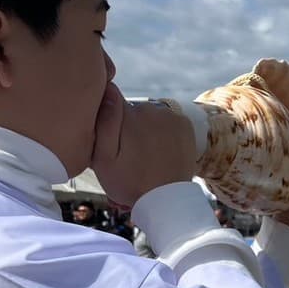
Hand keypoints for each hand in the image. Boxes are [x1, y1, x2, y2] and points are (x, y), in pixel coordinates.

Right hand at [90, 85, 197, 207]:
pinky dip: (163, 132)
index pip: (110, 103)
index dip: (107, 122)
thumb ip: (104, 121)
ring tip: (145, 155)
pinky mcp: (185, 123)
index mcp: (128, 114)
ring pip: (150, 115)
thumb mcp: (103, 159)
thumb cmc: (129, 183)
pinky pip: (167, 121)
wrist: (167, 200)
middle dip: (127, 126)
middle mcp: (151, 108)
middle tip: (128, 154)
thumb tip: (108, 87)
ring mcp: (171, 115)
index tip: (111, 142)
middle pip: (132, 110)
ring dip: (146, 129)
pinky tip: (159, 151)